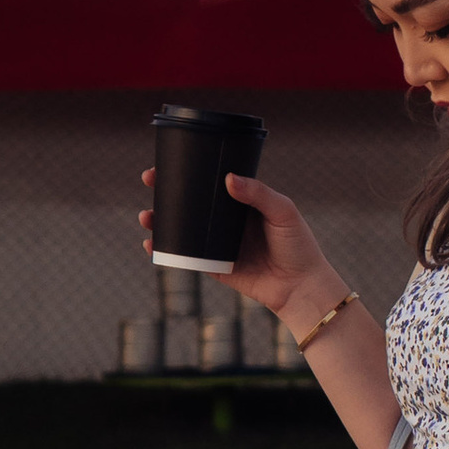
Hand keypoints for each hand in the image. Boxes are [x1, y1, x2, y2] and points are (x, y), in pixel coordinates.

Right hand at [138, 169, 333, 321]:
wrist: (301, 287)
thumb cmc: (298, 246)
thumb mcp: (283, 212)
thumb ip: (259, 194)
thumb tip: (228, 178)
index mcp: (242, 201)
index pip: (210, 181)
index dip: (189, 170)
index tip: (168, 161)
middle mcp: (226, 220)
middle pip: (190, 201)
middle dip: (165, 191)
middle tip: (149, 181)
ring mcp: (217, 243)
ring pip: (182, 228)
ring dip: (159, 220)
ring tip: (146, 216)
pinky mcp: (214, 266)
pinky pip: (185, 257)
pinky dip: (166, 250)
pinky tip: (151, 244)